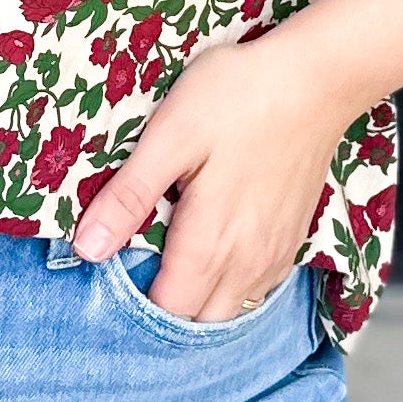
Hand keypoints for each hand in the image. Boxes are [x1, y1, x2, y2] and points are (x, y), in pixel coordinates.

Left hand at [70, 25, 367, 321]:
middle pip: (198, 321)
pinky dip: (229, 287)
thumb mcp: (169, 138)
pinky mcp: (292, 240)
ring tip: (170, 263)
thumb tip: (87, 249)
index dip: (134, 305)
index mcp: (208, 244)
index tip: (112, 274)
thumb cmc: (237, 98)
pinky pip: (256, 289)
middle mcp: (246, 263)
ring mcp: (274, 255)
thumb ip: (129, 198)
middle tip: (136, 268)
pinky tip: (212, 253)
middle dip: (165, 309)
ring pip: (230, 309)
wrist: (315, 79)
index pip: (166, 312)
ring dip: (199, 301)